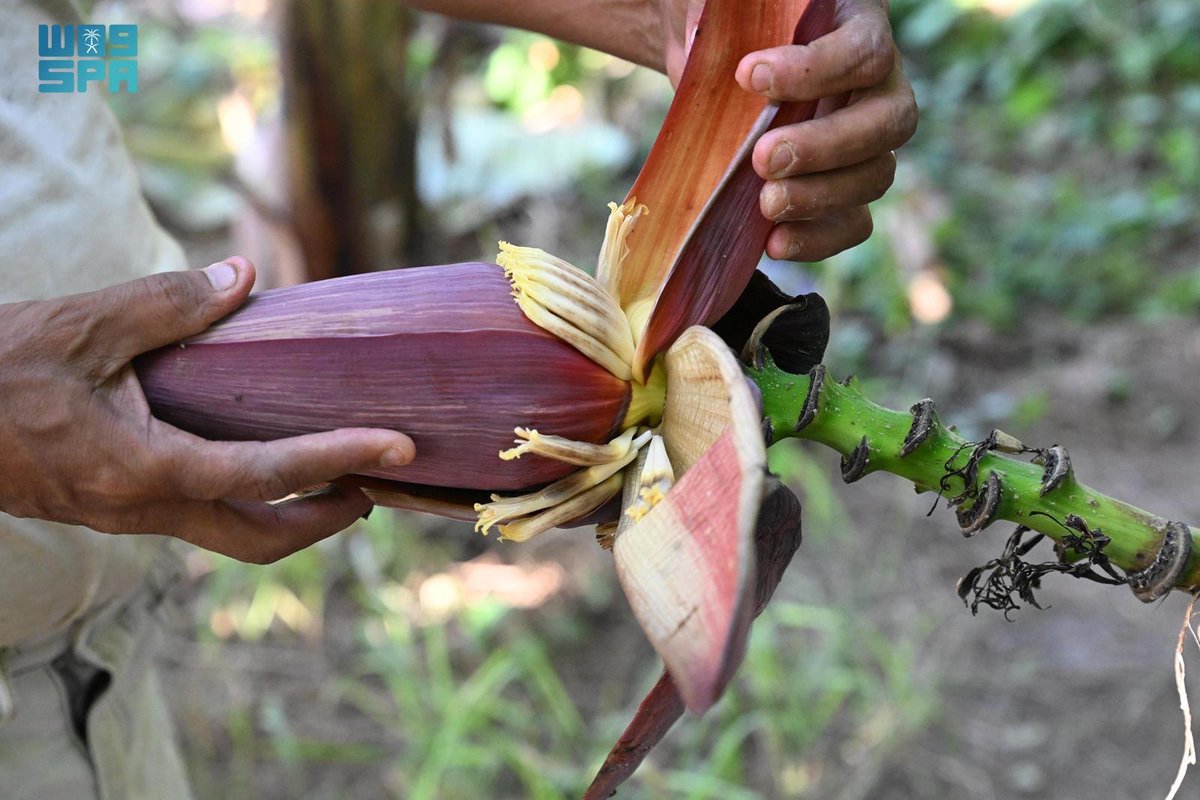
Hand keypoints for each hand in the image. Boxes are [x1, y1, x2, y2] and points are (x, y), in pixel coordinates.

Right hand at [0, 258, 414, 563]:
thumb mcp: (82, 325)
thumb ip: (169, 303)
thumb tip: (244, 278)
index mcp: (141, 468)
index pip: (266, 475)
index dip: (339, 460)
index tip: (399, 449)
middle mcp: (142, 506)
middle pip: (260, 540)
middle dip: (327, 520)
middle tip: (377, 483)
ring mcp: (128, 514)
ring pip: (230, 534)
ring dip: (291, 513)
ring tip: (340, 472)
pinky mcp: (117, 504)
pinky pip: (200, 514)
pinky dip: (249, 497)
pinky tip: (265, 455)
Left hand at [662, 0, 917, 262]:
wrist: (718, 69)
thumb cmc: (728, 26)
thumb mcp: (725, 8)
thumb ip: (723, 14)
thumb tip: (701, 36)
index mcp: (858, 29)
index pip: (864, 51)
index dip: (814, 70)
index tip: (747, 75)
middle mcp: (878, 87)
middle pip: (890, 122)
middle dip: (826, 146)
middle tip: (763, 158)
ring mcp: (868, 144)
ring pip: (875, 176)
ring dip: (820, 197)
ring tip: (765, 203)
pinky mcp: (845, 193)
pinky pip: (854, 224)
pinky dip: (818, 239)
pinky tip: (773, 243)